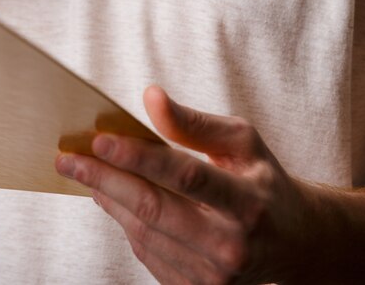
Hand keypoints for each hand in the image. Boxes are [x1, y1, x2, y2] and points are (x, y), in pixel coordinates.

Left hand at [56, 86, 311, 284]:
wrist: (295, 247)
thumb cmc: (264, 182)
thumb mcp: (243, 142)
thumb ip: (194, 123)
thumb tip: (151, 97)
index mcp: (247, 202)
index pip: (186, 175)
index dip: (140, 156)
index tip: (100, 138)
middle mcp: (230, 245)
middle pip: (154, 209)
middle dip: (105, 179)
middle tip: (68, 158)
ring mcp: (213, 276)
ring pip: (145, 234)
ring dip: (109, 200)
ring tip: (84, 172)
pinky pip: (149, 255)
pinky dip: (125, 224)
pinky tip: (111, 198)